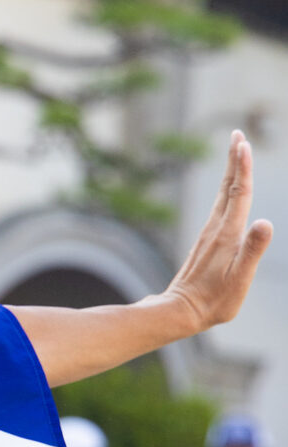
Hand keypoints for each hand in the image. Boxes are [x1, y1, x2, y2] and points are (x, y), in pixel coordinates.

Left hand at [163, 132, 271, 336]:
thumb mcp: (239, 279)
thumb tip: (266, 222)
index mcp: (227, 234)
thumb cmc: (214, 300)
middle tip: (237, 135)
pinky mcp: (207, 240)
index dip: (243, 168)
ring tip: (235, 151)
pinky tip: (228, 189)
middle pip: (228, 187)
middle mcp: (216, 228)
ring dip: (230, 171)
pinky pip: (219, 206)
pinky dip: (227, 189)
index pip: (239, 194)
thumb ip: (252, 250)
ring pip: (222, 194)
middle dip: (234, 160)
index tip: (243, 143)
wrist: (181, 311)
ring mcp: (210, 233)